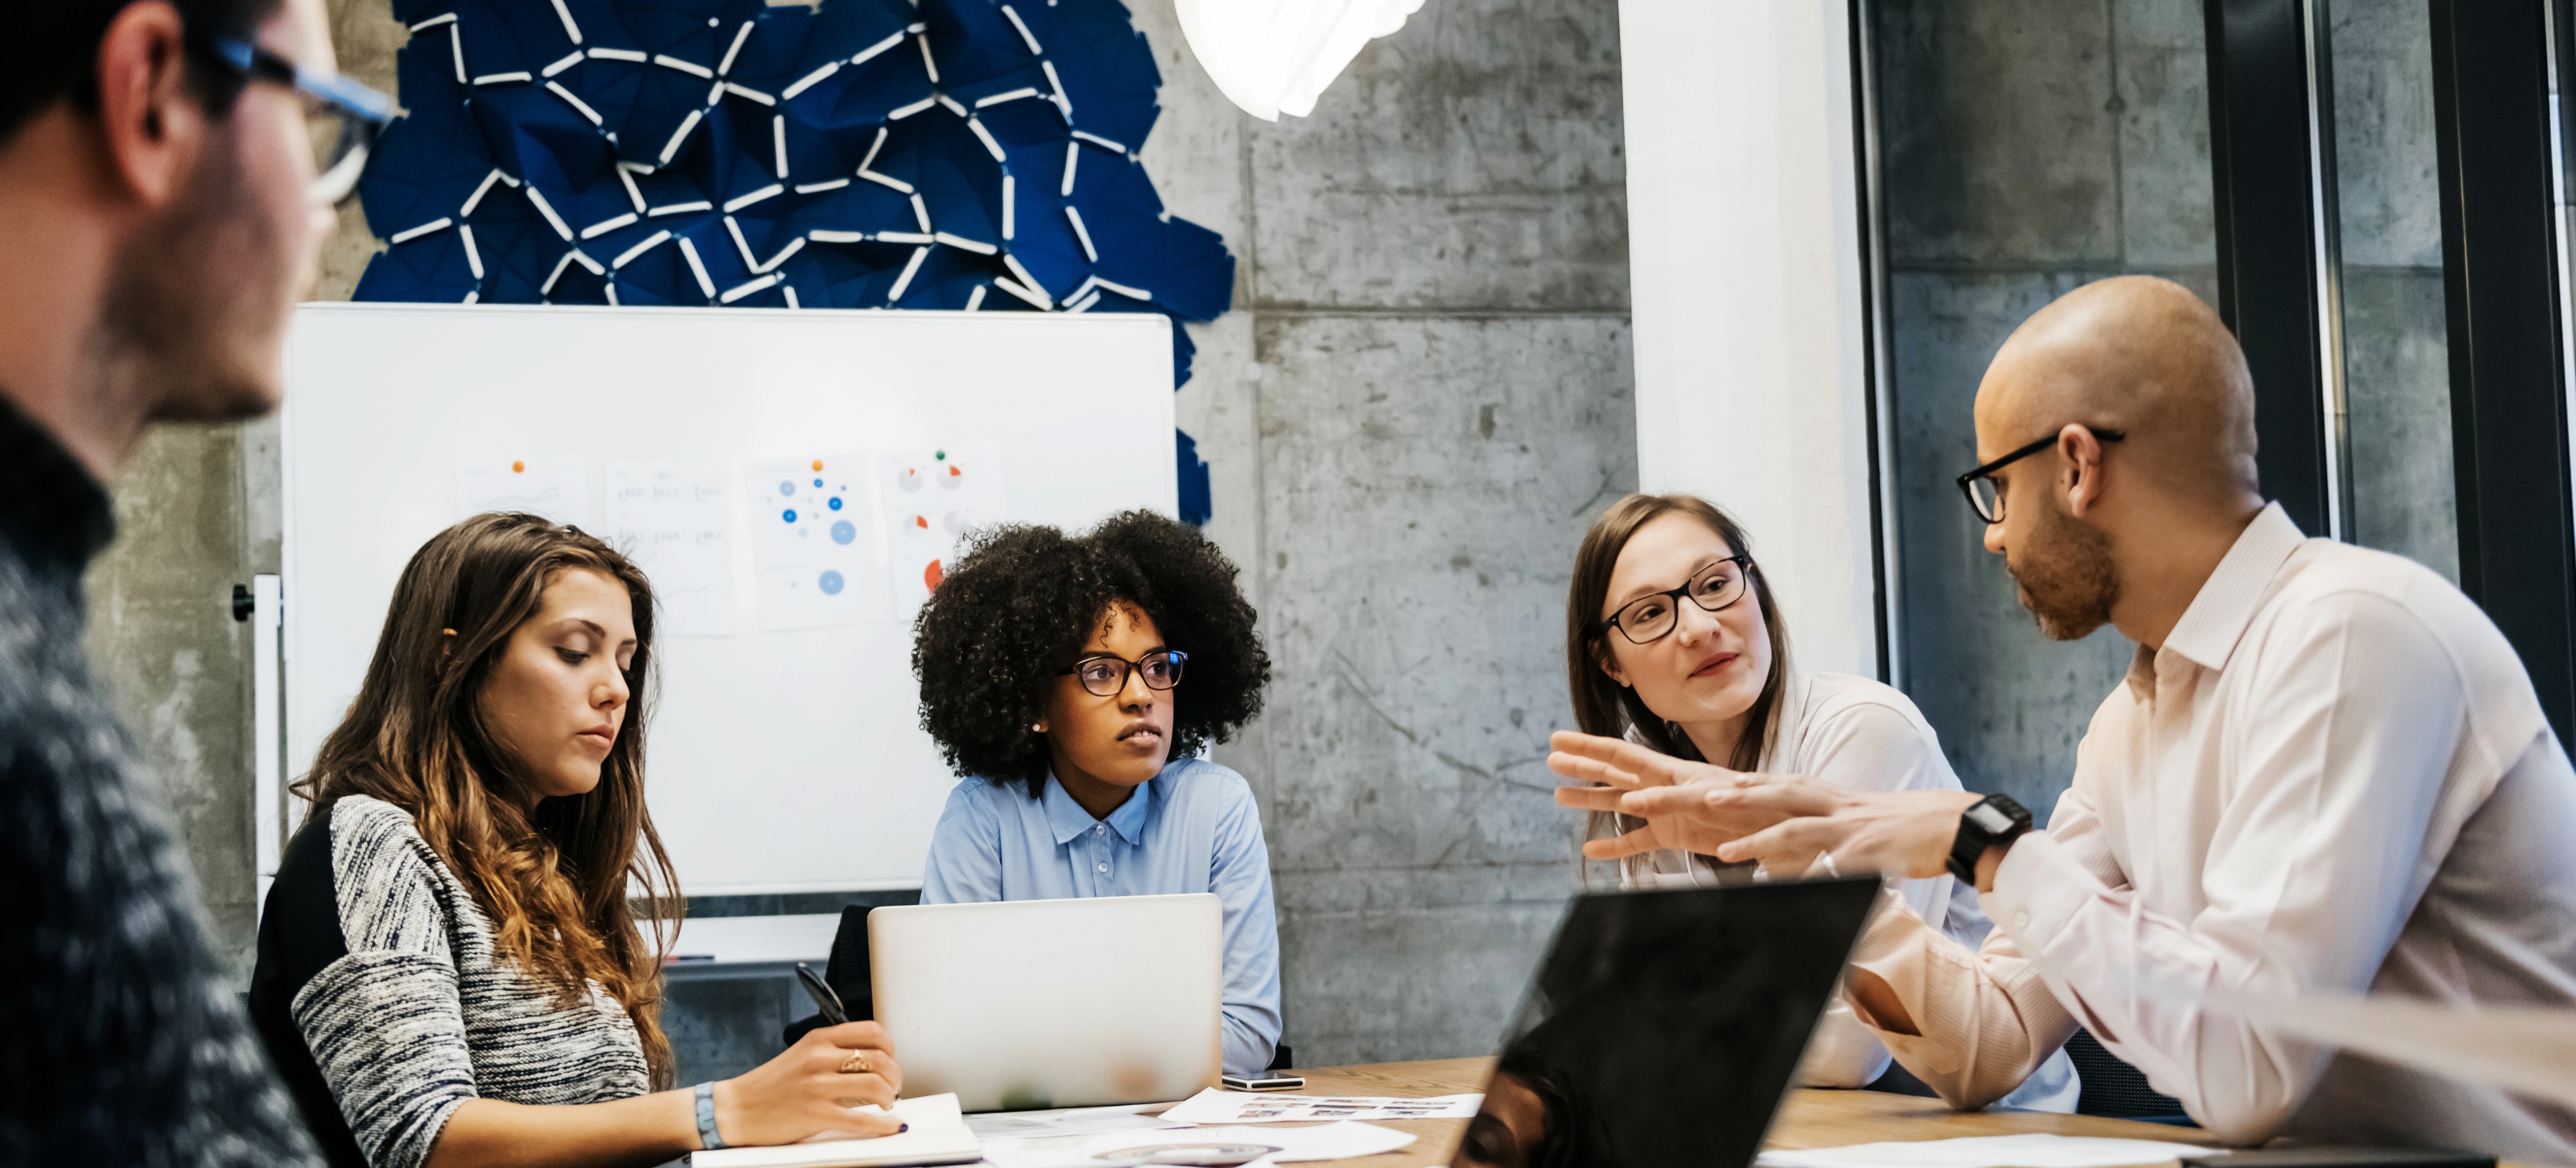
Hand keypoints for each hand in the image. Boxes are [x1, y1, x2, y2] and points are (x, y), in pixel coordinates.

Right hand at [714, 1021, 904, 1146]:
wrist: (736, 1109)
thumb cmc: (769, 1085)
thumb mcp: (801, 1054)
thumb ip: (832, 1052)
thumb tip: (871, 1061)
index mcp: (818, 1039)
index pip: (871, 1031)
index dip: (890, 1047)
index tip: (891, 1059)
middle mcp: (819, 1058)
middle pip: (880, 1059)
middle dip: (895, 1075)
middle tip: (893, 1086)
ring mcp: (818, 1086)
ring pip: (876, 1085)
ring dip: (890, 1097)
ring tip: (886, 1103)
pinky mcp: (816, 1114)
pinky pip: (861, 1119)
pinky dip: (882, 1125)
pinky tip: (889, 1126)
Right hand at [1546, 731, 1797, 858]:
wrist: (1782, 826)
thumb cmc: (1755, 806)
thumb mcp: (1715, 799)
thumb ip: (1673, 801)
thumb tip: (1632, 802)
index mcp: (1672, 771)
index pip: (1621, 755)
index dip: (1588, 747)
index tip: (1558, 740)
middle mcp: (1663, 786)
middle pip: (1614, 772)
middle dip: (1583, 764)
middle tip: (1550, 757)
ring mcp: (1666, 811)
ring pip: (1619, 803)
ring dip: (1590, 799)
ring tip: (1558, 796)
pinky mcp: (1675, 835)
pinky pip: (1638, 842)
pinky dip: (1615, 846)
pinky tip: (1591, 850)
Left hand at [1708, 781, 1983, 879]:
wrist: (1954, 824)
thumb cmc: (1902, 826)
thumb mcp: (1855, 821)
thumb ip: (1822, 831)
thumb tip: (1792, 852)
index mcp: (1828, 796)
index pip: (1776, 784)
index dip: (1741, 784)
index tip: (1705, 783)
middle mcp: (1833, 805)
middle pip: (1773, 795)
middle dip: (1733, 797)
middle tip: (1699, 797)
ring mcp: (1850, 827)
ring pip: (1795, 828)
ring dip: (1758, 839)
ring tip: (1725, 850)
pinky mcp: (1869, 852)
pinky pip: (1834, 866)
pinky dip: (1811, 877)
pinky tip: (1790, 888)